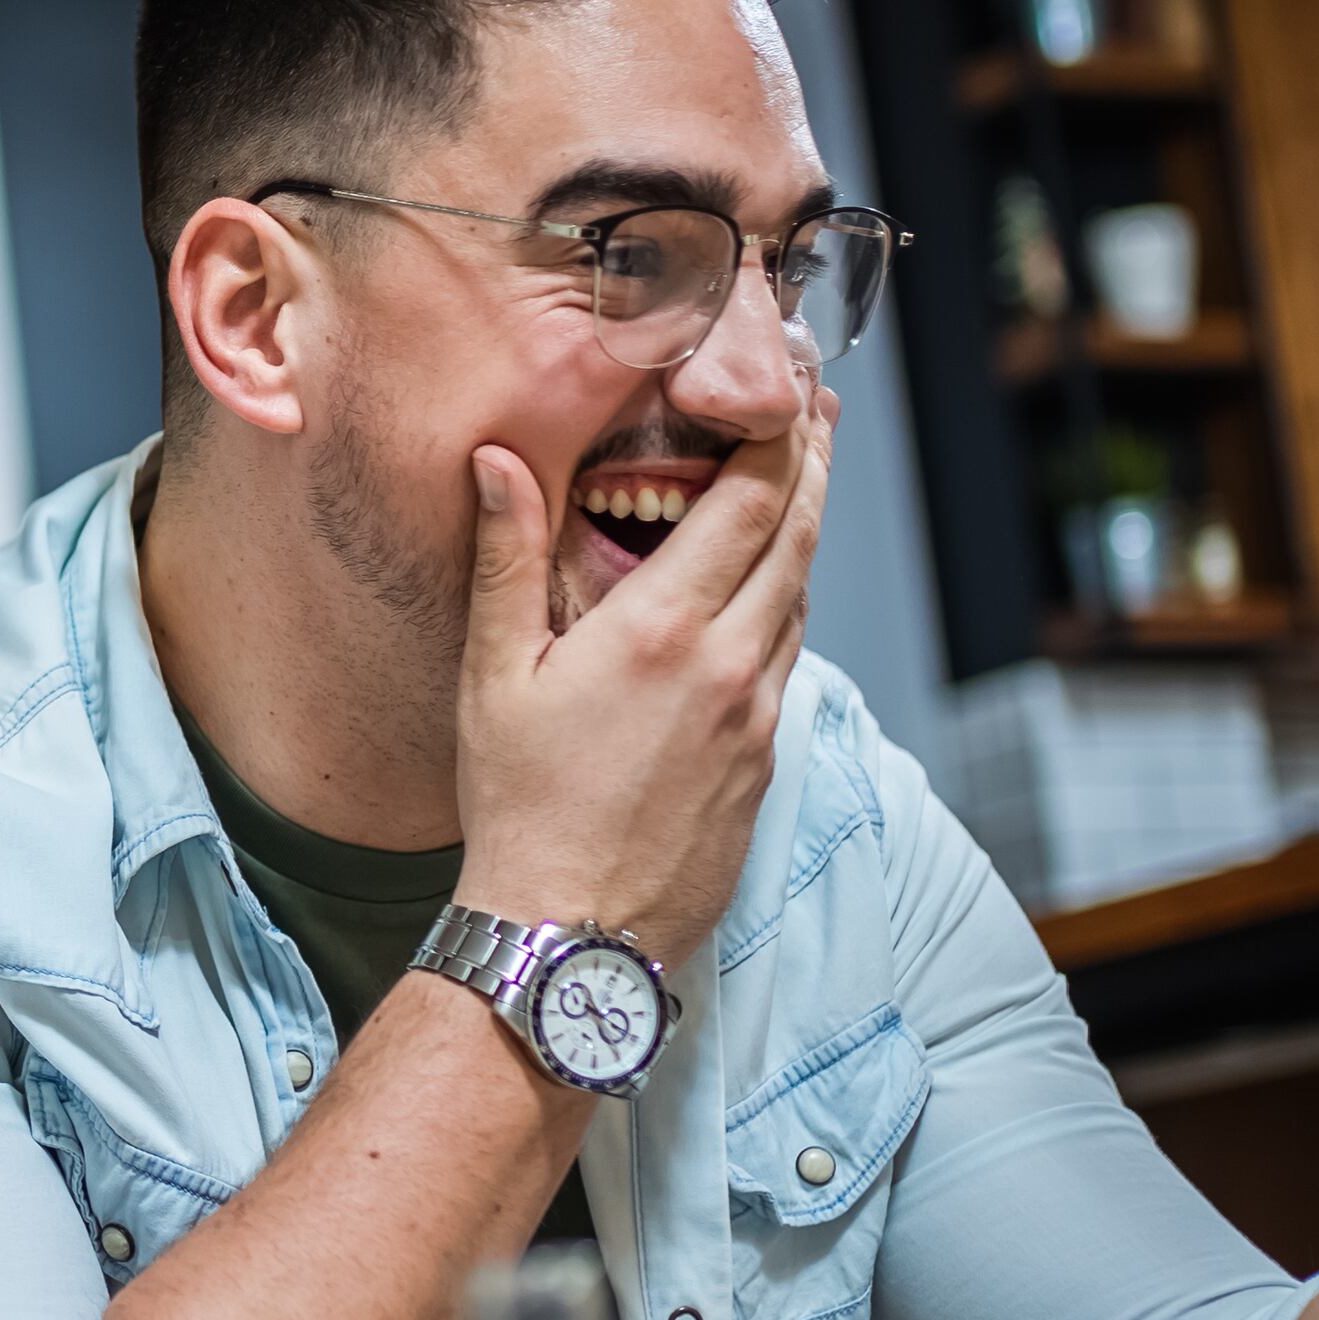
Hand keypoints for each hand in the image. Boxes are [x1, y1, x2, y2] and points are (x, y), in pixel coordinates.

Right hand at [451, 385, 835, 957]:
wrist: (571, 932)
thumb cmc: (519, 806)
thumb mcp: (496, 674)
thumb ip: (508, 557)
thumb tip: (496, 461)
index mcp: (664, 629)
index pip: (751, 503)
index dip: (781, 435)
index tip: (788, 387)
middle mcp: (730, 665)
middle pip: (799, 538)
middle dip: (815, 464)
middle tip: (822, 411)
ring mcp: (758, 718)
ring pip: (801, 600)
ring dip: (806, 534)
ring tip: (801, 486)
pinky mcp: (764, 764)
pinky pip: (787, 663)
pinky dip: (785, 608)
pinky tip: (765, 597)